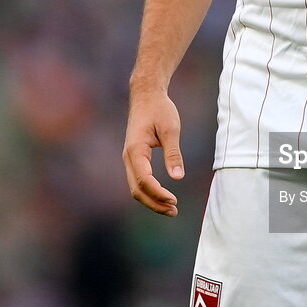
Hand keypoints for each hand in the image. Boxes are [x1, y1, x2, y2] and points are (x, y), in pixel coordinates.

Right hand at [122, 90, 184, 215]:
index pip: (144, 180)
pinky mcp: (134, 158)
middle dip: (154, 203)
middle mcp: (128, 157)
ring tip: (171, 208)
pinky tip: (163, 196)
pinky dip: (149, 191)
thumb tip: (178, 178)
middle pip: (136, 190)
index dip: (158, 194)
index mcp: (135, 150)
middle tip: (175, 211)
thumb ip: (173, 154)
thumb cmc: (160, 109)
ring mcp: (129, 158)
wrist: (146, 95)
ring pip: (135, 187)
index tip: (174, 200)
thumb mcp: (171, 129)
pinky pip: (138, 180)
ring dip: (152, 200)